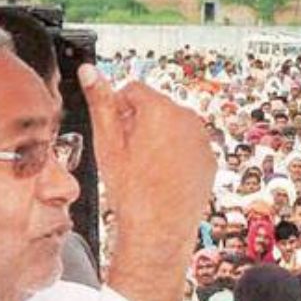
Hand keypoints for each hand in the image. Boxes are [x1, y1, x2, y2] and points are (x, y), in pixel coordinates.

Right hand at [80, 64, 214, 300]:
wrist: (159, 230)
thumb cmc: (131, 190)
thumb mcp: (107, 144)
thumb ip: (100, 102)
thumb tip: (89, 70)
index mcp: (160, 110)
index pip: (133, 90)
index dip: (119, 111)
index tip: (117, 135)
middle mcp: (188, 119)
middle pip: (156, 106)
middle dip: (140, 122)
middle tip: (130, 156)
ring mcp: (203, 139)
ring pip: (173, 125)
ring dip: (159, 136)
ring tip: (147, 168)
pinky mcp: (210, 158)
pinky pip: (189, 145)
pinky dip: (177, 153)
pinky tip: (164, 176)